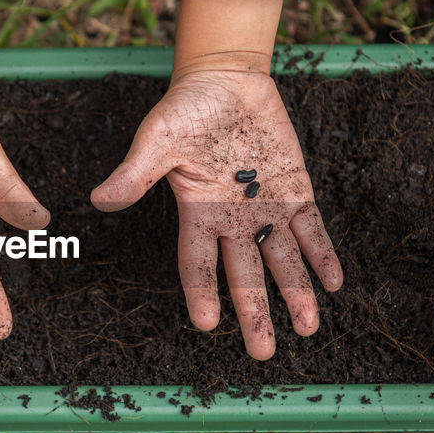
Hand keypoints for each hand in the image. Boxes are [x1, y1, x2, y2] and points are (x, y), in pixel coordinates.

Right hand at [90, 69, 342, 359]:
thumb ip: (135, 173)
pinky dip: (321, 254)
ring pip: (283, 259)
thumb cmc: (184, 109)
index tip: (206, 324)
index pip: (198, 263)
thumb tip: (101, 199)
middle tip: (263, 352)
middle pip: (245, 275)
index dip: (202, 292)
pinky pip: (311, 229)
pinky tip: (332, 283)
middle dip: (255, 312)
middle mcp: (233, 220)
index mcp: (197, 213)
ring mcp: (266, 208)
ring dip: (296, 292)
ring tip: (309, 326)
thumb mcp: (157, 139)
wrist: (226, 80)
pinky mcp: (294, 190)